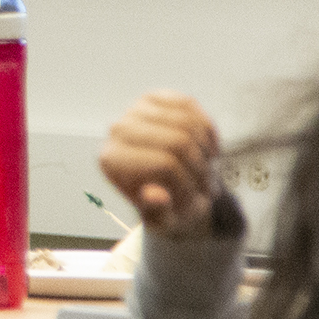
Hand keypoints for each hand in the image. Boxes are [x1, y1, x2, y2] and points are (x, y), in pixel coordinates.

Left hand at [98, 92, 230, 237]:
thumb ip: (158, 212)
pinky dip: (206, 128)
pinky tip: (205, 147)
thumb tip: (154, 195)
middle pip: (180, 142)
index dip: (189, 184)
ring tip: (205, 168)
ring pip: (189, 123)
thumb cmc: (165, 206)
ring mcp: (134, 110)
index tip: (196, 200)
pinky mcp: (153, 97)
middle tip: (206, 185)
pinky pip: (191, 105)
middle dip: (201, 167)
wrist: (167, 184)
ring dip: (206, 150)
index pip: (165, 165)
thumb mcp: (163, 221)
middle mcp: (117, 131)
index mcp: (112, 161)